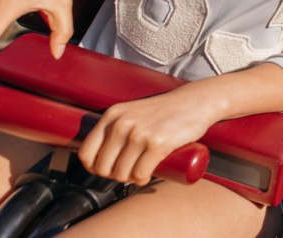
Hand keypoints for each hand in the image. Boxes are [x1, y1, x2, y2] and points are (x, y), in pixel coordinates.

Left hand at [78, 88, 215, 185]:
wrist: (195, 102)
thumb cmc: (164, 110)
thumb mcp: (132, 111)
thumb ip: (116, 125)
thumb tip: (99, 154)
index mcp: (112, 115)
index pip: (87, 153)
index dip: (94, 167)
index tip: (107, 169)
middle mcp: (122, 124)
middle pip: (103, 167)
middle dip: (114, 175)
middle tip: (128, 172)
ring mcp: (139, 134)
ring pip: (122, 173)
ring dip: (129, 179)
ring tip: (139, 173)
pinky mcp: (157, 143)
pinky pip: (140, 174)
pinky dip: (142, 179)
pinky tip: (146, 175)